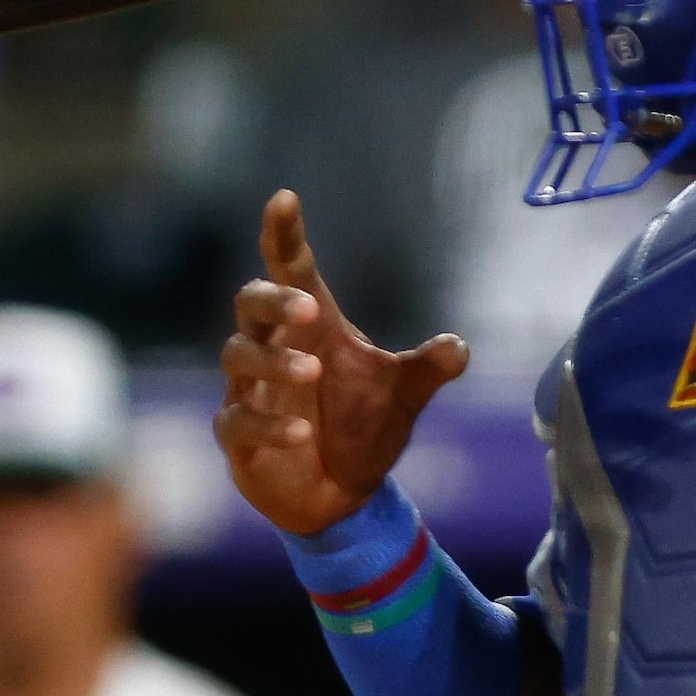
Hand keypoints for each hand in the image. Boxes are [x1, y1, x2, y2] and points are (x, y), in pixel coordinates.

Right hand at [215, 190, 470, 534]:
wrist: (341, 496)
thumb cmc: (364, 428)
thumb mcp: (403, 397)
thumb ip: (426, 370)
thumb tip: (458, 347)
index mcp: (314, 328)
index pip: (292, 270)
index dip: (283, 235)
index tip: (285, 198)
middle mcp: (275, 349)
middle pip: (251, 302)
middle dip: (274, 300)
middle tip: (309, 309)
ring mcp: (250, 392)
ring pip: (238, 356)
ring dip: (274, 361)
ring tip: (312, 372)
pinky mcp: (238, 437)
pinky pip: (237, 420)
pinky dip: (267, 425)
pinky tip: (301, 433)